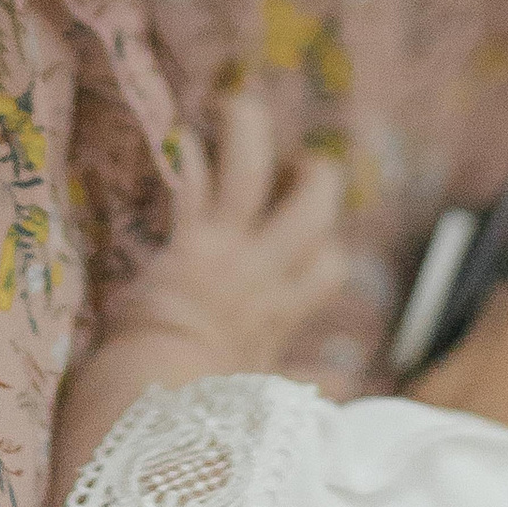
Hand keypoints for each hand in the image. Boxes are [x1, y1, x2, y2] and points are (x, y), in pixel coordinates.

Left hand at [122, 91, 346, 377]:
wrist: (161, 404)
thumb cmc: (204, 405)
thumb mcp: (263, 395)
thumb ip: (304, 385)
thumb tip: (347, 389)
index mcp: (281, 312)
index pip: (326, 267)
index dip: (324, 250)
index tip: (311, 242)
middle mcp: (262, 274)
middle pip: (311, 210)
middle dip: (314, 177)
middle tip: (299, 162)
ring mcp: (225, 252)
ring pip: (250, 174)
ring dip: (248, 131)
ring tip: (241, 102)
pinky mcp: (186, 242)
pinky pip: (193, 183)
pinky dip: (190, 154)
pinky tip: (185, 131)